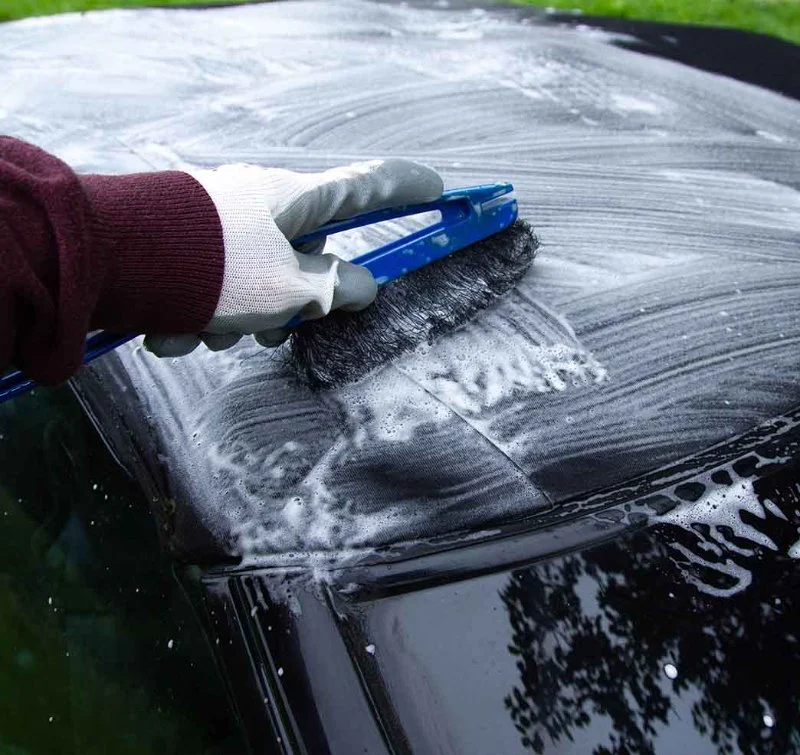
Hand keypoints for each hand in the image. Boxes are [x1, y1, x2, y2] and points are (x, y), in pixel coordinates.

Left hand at [145, 159, 442, 355]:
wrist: (107, 259)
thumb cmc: (211, 270)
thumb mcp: (288, 290)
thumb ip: (336, 291)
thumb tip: (363, 287)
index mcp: (296, 201)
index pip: (368, 185)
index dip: (407, 187)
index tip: (437, 188)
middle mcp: (262, 202)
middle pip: (305, 254)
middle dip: (287, 304)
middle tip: (265, 333)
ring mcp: (221, 220)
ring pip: (255, 278)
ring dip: (236, 319)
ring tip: (204, 334)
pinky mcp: (185, 239)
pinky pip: (214, 283)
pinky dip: (201, 313)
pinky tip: (172, 327)